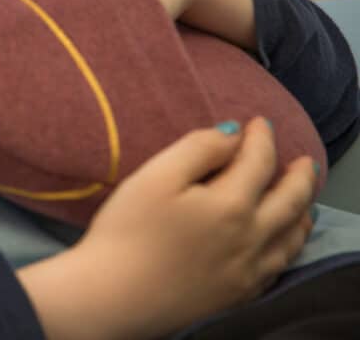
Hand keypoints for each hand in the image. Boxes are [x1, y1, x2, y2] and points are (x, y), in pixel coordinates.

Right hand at [18, 118, 317, 339]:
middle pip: (289, 201)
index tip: (258, 122)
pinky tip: (283, 241)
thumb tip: (233, 133)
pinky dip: (291, 245)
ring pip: (292, 238)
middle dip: (299, 176)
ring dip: (302, 211)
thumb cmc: (129, 230)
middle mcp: (251, 238)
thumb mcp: (156, 175)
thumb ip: (198, 148)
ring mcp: (249, 271)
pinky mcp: (238, 294)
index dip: (260, 138)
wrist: (115, 296)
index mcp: (231, 205)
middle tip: (304, 159)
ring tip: (303, 197)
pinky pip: (280, 266)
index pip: (258, 162)